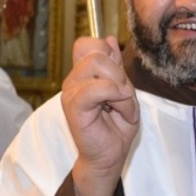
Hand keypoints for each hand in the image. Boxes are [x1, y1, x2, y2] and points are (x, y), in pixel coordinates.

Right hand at [61, 36, 138, 195]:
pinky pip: (96, 88)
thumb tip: (110, 39)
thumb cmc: (116, 127)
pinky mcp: (74, 107)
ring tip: (122, 105)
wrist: (110, 156)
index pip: (88, 44)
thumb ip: (116, 66)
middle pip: (95, 50)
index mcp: (83, 75)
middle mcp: (73, 80)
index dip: (108, 53)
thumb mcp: (124, 90)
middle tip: (124, 95)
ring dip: (120, 85)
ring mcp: (71, 92)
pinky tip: (119, 111)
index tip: (119, 78)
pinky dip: (116, 97)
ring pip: (97, 64)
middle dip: (119, 71)